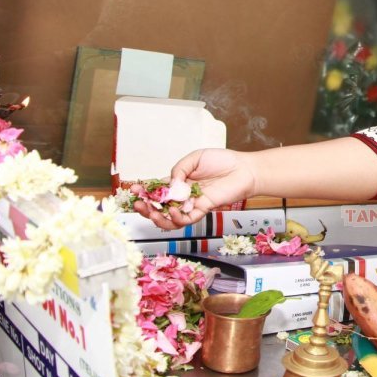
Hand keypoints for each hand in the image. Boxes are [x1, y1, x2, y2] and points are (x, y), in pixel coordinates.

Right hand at [133, 148, 256, 229]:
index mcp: (179, 181)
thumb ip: (179, 169)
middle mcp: (183, 194)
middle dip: (146, 207)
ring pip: (170, 217)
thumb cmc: (222, 161)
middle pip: (160, 206)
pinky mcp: (203, 209)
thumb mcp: (195, 158)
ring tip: (151, 213)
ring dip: (158, 218)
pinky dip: (177, 218)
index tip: (133, 189)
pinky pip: (186, 219)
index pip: (158, 189)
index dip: (144, 191)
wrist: (243, 169)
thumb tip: (169, 184)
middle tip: (137, 205)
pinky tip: (174, 211)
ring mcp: (192, 203)